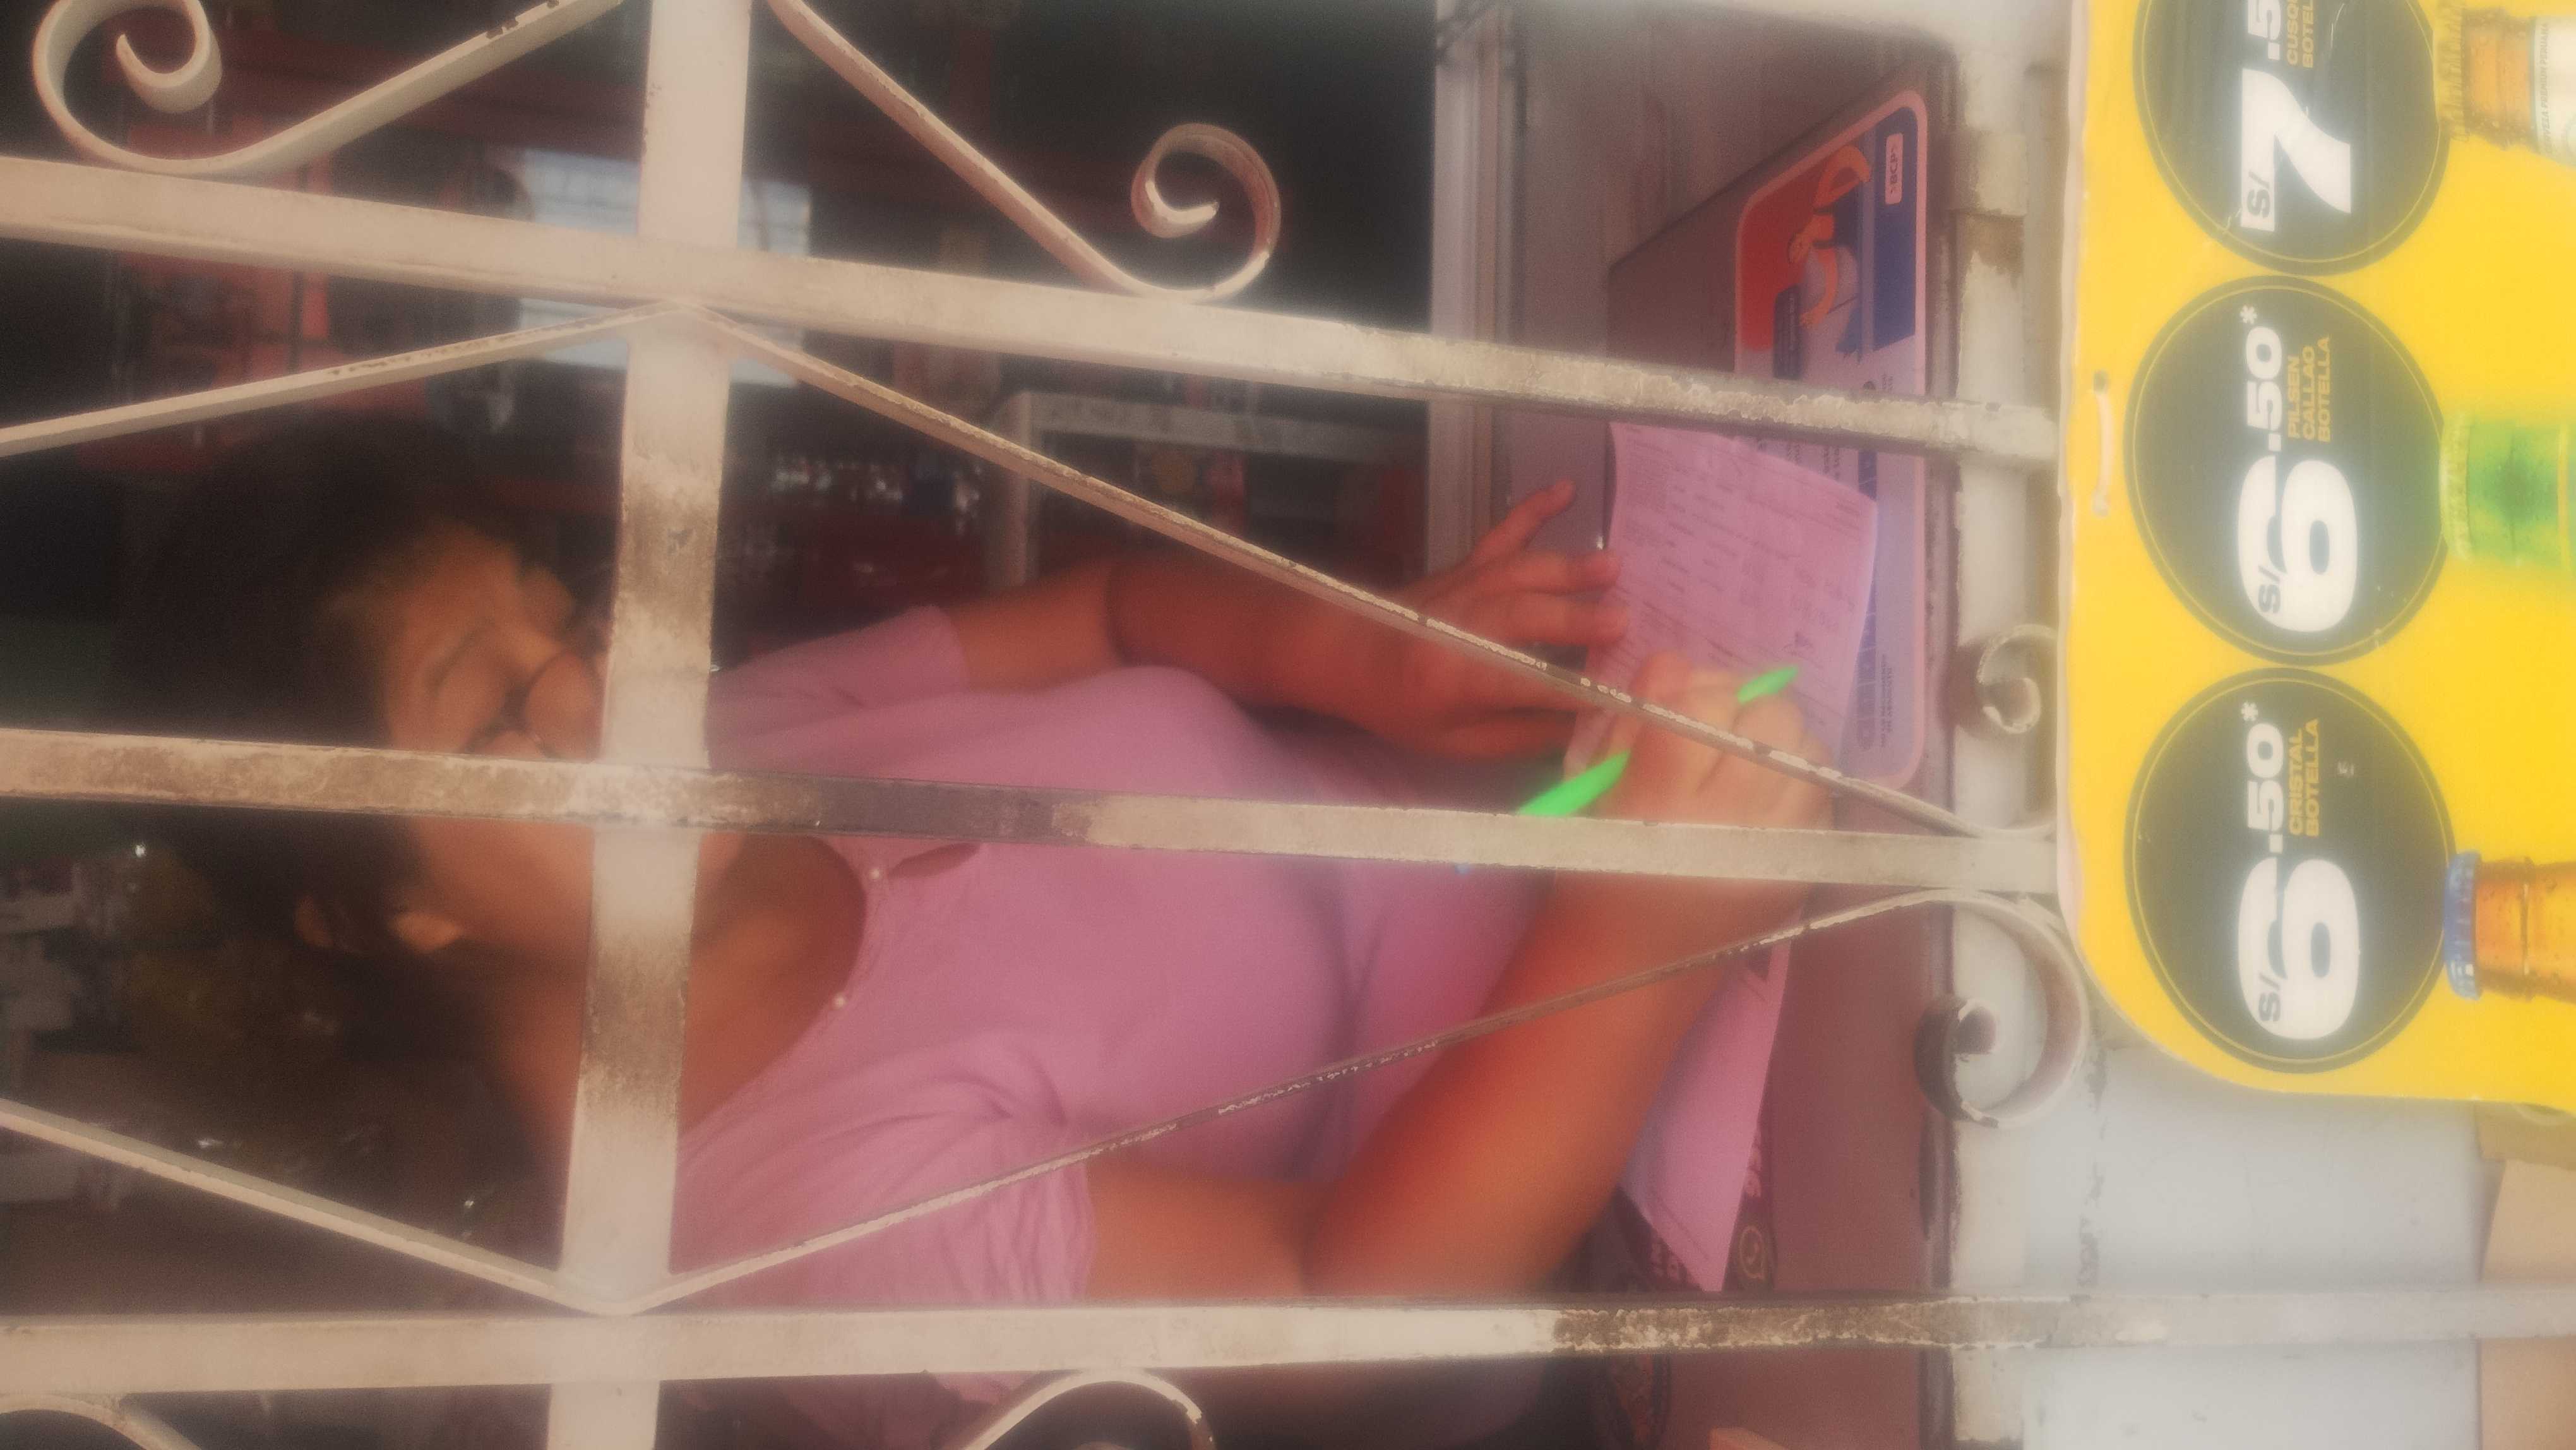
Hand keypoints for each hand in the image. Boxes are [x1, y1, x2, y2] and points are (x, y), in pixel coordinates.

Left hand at [1323, 481, 1626, 758]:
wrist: (1344, 653)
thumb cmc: (1400, 704)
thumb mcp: (1453, 742)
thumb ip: (1518, 737)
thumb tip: (1580, 730)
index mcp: (1455, 679)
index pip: (1519, 684)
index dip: (1567, 691)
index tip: (1614, 696)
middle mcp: (1460, 627)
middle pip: (1522, 617)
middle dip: (1574, 619)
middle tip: (1624, 621)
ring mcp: (1463, 588)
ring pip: (1519, 572)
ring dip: (1567, 568)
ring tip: (1614, 566)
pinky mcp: (1465, 566)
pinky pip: (1502, 533)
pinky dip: (1533, 508)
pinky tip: (1566, 489)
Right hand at [1558, 651, 1831, 962]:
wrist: (1629, 968)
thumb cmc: (1594, 872)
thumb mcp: (1593, 789)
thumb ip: (1635, 718)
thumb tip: (1682, 666)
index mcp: (1655, 800)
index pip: (1703, 702)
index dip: (1697, 688)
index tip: (1683, 701)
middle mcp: (1724, 822)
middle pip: (1771, 718)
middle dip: (1745, 711)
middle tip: (1718, 732)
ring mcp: (1772, 850)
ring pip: (1810, 750)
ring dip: (1780, 744)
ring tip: (1748, 764)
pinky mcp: (1800, 871)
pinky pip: (1824, 796)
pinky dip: (1800, 785)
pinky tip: (1768, 802)